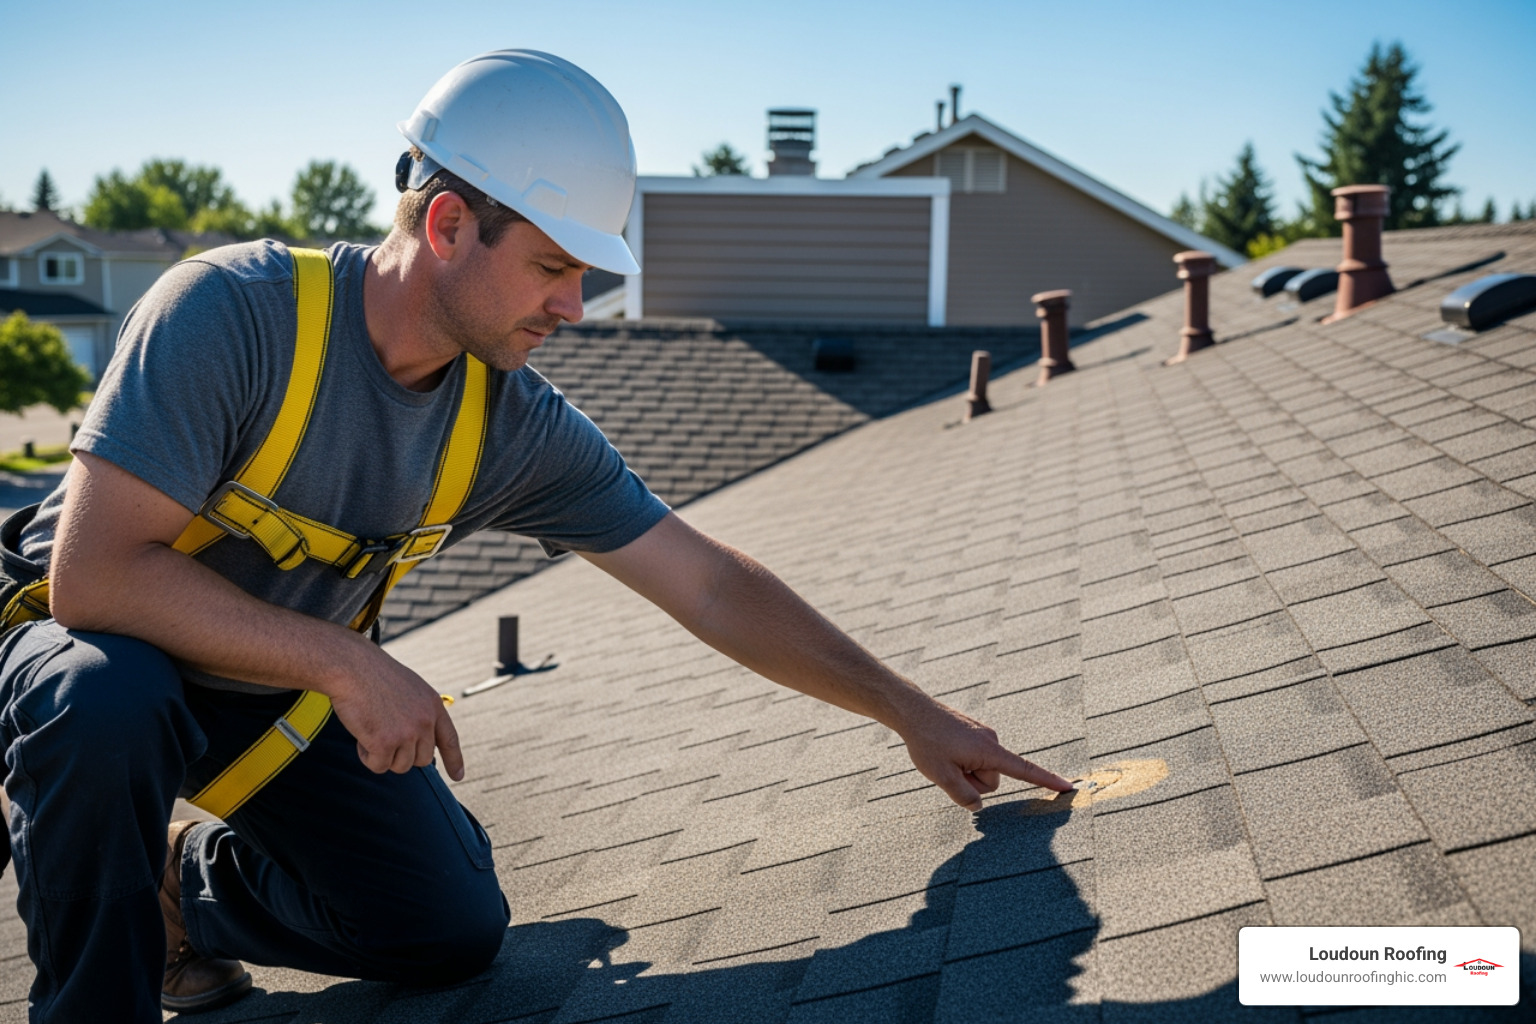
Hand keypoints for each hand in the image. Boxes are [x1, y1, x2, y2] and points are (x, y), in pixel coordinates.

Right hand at [323, 641, 464, 780]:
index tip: (458, 775)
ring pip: (400, 766)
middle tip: (385, 734)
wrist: (353, 668)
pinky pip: (378, 766)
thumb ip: (420, 713)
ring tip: (372, 729)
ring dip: (383, 755)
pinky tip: (362, 735)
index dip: (454, 760)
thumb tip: (420, 740)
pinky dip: (367, 756)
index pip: (449, 739)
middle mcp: (425, 722)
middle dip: (403, 754)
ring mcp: (407, 734)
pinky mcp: (385, 743)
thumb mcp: (411, 690)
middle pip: (422, 760)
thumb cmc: (375, 675)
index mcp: (433, 706)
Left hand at [899, 700, 1072, 810]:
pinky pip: (974, 758)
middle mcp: (991, 740)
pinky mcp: (975, 733)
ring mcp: (983, 735)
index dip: (1047, 781)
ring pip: (981, 769)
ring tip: (943, 755)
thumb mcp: (941, 775)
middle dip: (971, 781)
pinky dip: (961, 760)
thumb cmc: (926, 741)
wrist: (913, 711)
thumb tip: (977, 806)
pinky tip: (944, 750)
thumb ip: (963, 795)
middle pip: (991, 780)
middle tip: (946, 766)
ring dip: (964, 770)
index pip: (1024, 770)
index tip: (1068, 787)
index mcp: (989, 751)